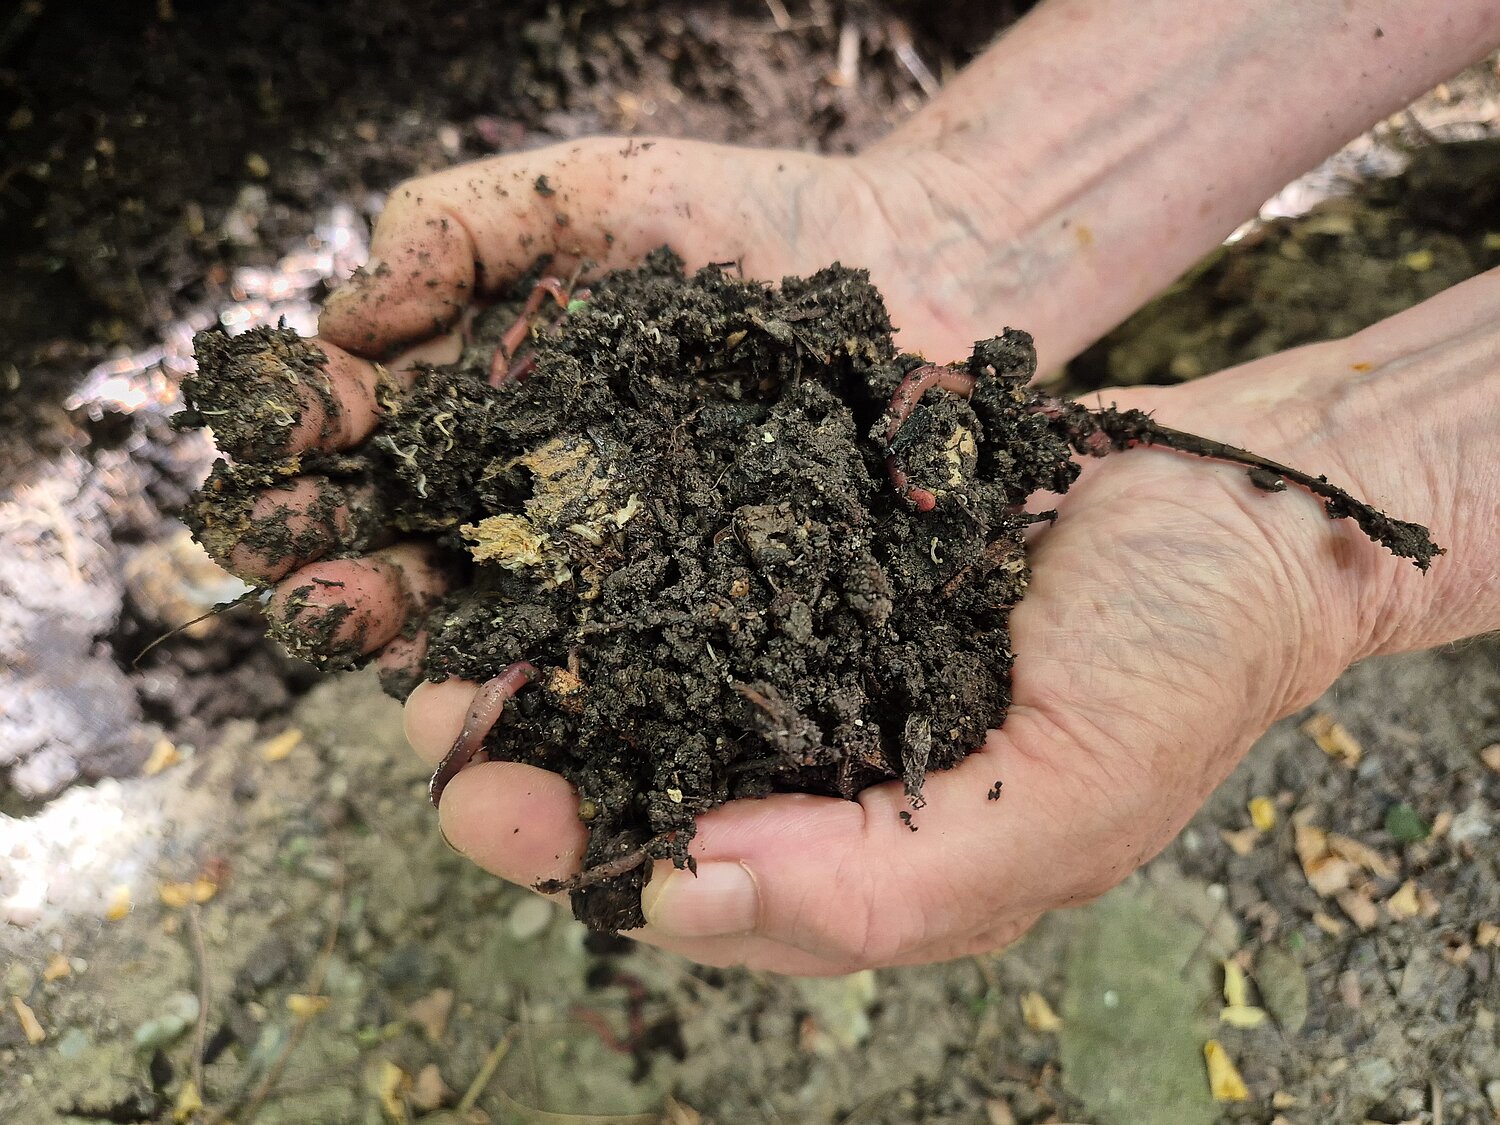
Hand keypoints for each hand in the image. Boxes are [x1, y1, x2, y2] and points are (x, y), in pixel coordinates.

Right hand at [226, 136, 1019, 683]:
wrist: (925, 262)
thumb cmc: (747, 222)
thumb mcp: (584, 196)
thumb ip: (454, 226)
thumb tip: (345, 315)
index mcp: (488, 426)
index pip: (371, 465)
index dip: (310, 475)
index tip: (276, 478)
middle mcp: (541, 519)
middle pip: (420, 574)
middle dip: (350, 592)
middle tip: (312, 606)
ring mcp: (627, 582)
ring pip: (514, 648)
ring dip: (442, 677)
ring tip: (406, 686)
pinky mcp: (719, 628)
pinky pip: (643, 678)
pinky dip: (584, 704)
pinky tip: (545, 716)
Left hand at [400, 328, 1428, 973]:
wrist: (1237, 507)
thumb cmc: (1177, 663)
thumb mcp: (1062, 802)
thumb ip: (886, 885)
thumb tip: (683, 900)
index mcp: (871, 859)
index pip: (696, 887)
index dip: (580, 857)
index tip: (485, 806)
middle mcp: (828, 766)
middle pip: (647, 786)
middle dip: (530, 762)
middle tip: (434, 713)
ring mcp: (819, 656)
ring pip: (653, 677)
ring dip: (550, 659)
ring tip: (455, 625)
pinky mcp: (821, 560)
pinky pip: (705, 572)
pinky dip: (625, 563)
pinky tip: (555, 528)